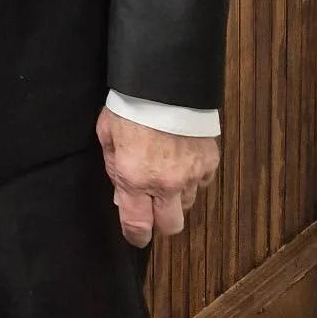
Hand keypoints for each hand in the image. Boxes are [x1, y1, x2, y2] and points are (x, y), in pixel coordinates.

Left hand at [96, 108, 219, 246]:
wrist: (164, 81)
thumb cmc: (129, 106)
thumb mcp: (107, 135)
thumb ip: (114, 167)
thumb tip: (122, 194)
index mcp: (134, 179)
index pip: (138, 226)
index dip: (135, 236)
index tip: (136, 235)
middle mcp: (165, 184)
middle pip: (170, 226)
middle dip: (160, 221)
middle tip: (153, 205)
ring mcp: (191, 174)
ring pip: (188, 204)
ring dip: (177, 197)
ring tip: (167, 173)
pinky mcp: (209, 162)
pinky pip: (203, 182)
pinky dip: (194, 177)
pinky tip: (183, 160)